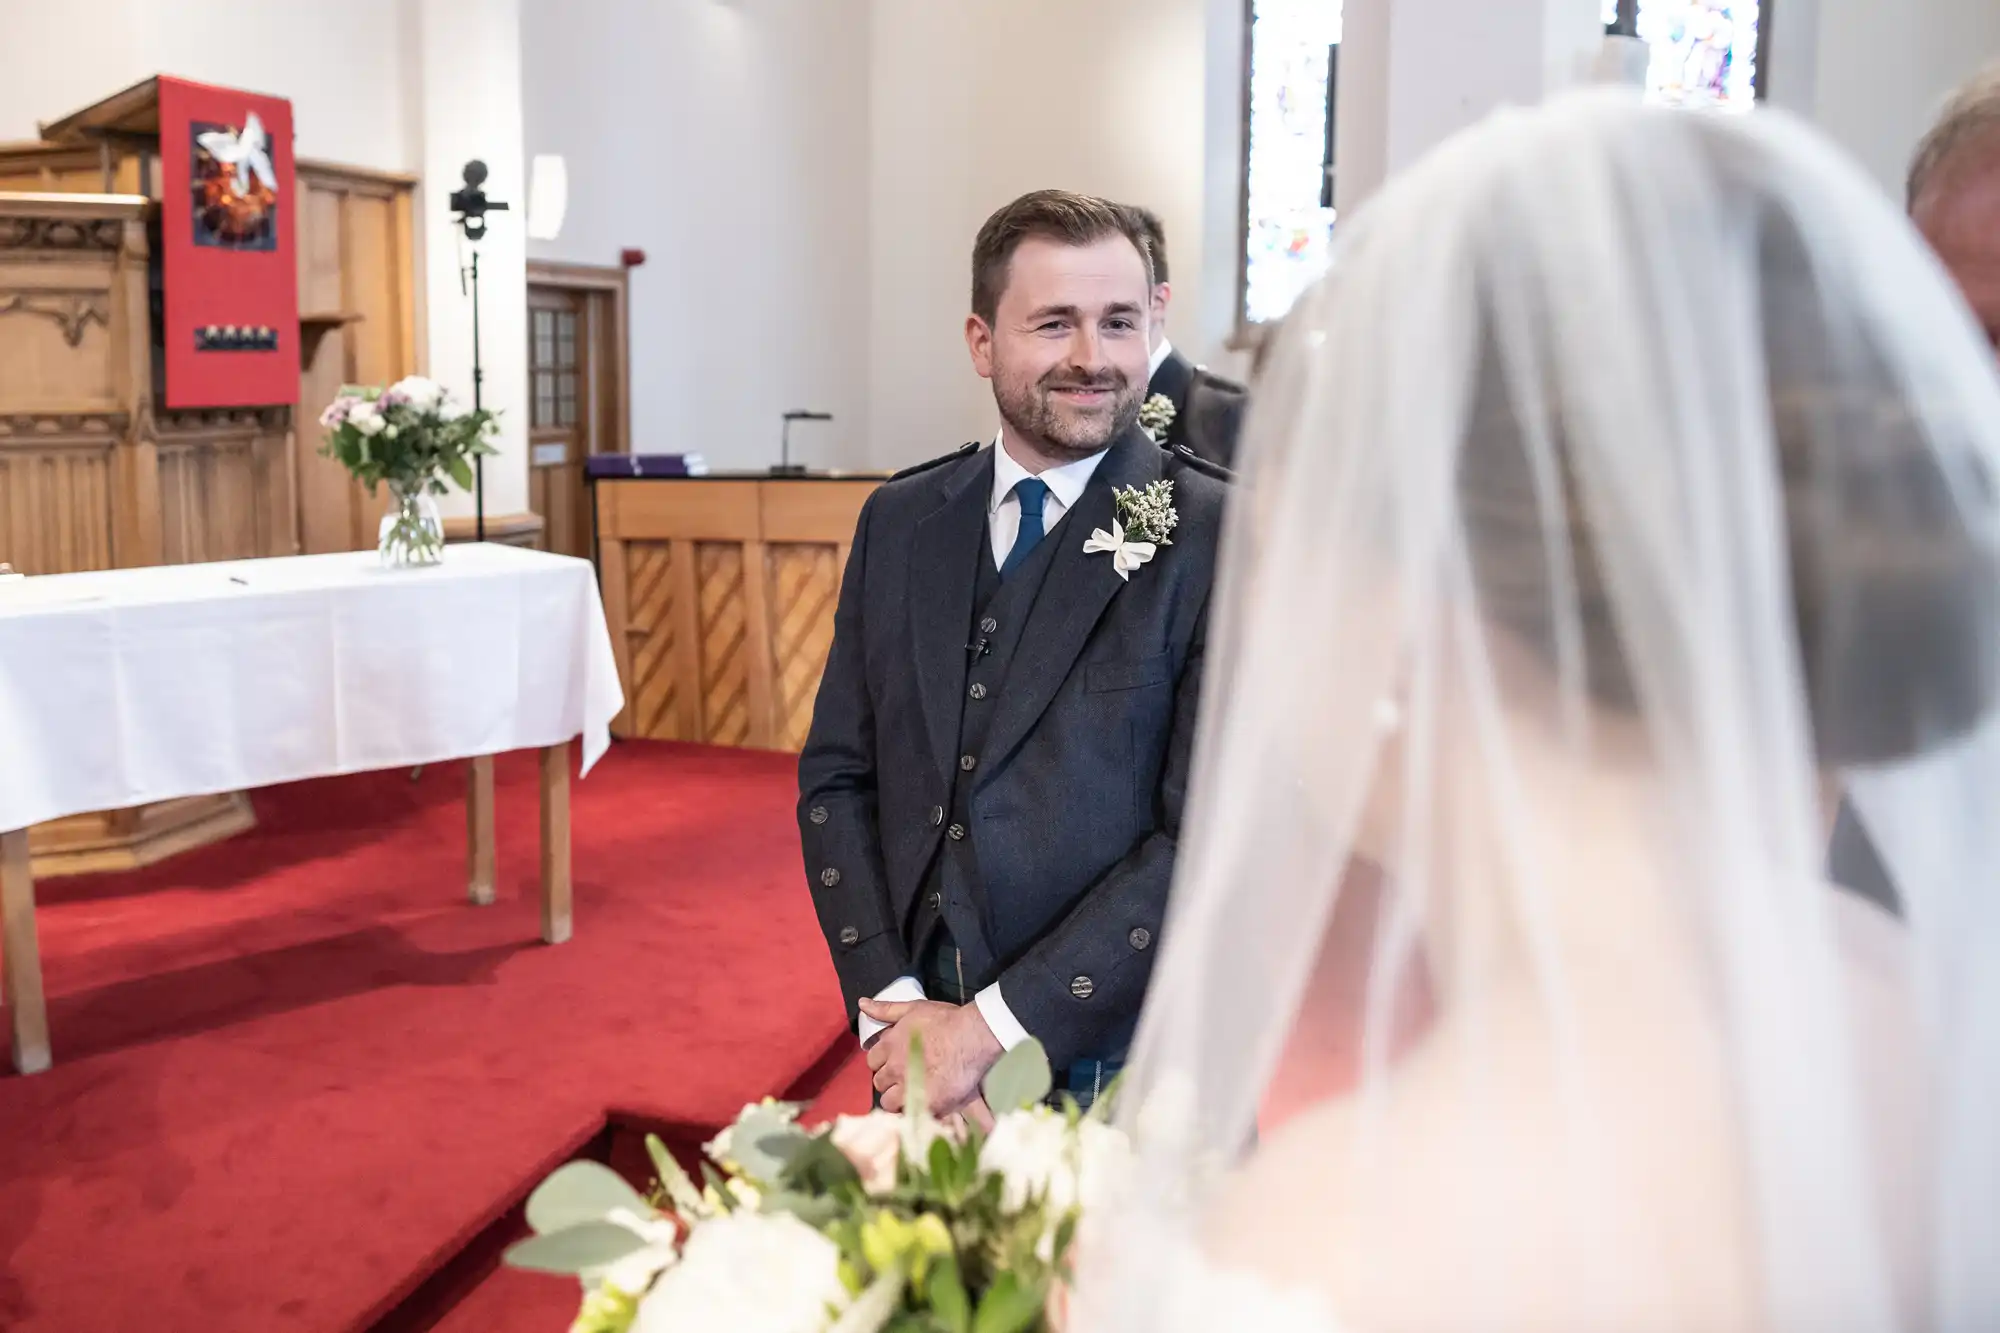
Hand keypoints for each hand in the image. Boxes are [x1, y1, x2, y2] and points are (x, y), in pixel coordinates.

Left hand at [860, 998, 1002, 1114]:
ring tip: (914, 1093)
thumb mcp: (914, 1008)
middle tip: (906, 1077)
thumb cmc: (946, 1020)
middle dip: (889, 1081)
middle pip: (879, 1083)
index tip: (894, 1061)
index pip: (872, 1061)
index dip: (883, 1062)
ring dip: (898, 1099)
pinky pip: (911, 1114)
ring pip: (889, 1103)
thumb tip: (862, 1003)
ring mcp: (909, 1088)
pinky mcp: (927, 1104)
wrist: (973, 1037)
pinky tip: (925, 1103)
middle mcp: (894, 1069)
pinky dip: (915, 1110)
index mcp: (889, 1046)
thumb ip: (886, 1009)